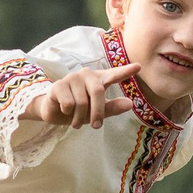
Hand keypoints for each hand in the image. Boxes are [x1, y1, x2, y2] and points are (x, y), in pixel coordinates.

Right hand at [25, 63, 144, 129]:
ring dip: (80, 117)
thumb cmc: (79, 110)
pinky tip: (64, 111)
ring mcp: (72, 78)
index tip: (139, 66)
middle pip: (98, 91)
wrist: (54, 112)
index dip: (125, 71)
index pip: (114, 75)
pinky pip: (68, 103)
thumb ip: (113, 108)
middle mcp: (86, 75)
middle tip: (96, 126)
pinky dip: (68, 112)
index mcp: (98, 80)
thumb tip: (130, 104)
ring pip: (82, 101)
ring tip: (76, 121)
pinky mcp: (58, 85)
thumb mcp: (97, 112)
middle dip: (98, 112)